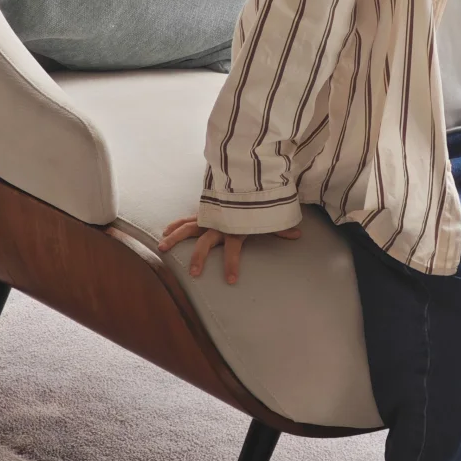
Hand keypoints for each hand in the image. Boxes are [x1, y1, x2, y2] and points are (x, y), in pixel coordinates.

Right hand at [156, 217, 300, 284]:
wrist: (245, 179)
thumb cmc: (256, 203)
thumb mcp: (267, 218)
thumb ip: (280, 228)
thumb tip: (298, 234)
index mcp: (234, 228)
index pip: (234, 249)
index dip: (232, 264)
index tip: (231, 281)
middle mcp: (218, 224)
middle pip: (205, 241)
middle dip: (199, 257)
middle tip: (194, 273)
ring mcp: (208, 217)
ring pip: (188, 228)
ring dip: (175, 238)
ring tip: (162, 249)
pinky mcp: (202, 213)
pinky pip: (185, 220)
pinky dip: (175, 225)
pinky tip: (163, 233)